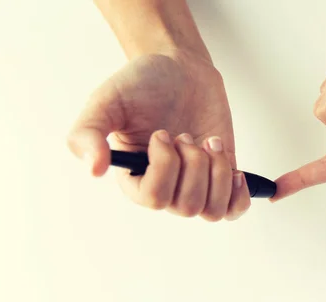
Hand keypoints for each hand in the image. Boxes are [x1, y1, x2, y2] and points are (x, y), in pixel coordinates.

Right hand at [67, 50, 250, 220]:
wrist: (179, 68)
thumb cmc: (142, 84)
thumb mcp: (106, 101)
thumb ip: (87, 132)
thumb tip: (94, 169)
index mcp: (134, 177)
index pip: (153, 199)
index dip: (165, 167)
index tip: (162, 133)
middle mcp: (165, 186)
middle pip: (186, 206)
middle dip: (193, 164)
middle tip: (185, 135)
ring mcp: (195, 184)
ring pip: (212, 210)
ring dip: (216, 173)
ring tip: (209, 144)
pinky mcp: (220, 177)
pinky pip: (233, 210)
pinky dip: (238, 195)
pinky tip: (234, 169)